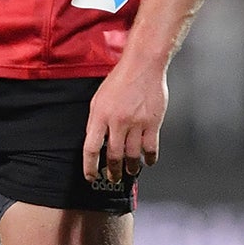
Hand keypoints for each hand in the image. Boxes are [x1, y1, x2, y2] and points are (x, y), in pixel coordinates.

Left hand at [83, 54, 167, 187]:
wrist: (142, 66)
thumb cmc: (119, 81)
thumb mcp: (98, 100)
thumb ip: (95, 122)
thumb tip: (95, 142)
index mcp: (100, 116)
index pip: (91, 148)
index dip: (90, 166)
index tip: (91, 177)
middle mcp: (117, 122)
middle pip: (113, 155)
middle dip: (112, 171)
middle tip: (113, 178)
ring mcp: (136, 123)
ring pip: (132, 154)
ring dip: (130, 167)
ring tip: (130, 171)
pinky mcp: (153, 122)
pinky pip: (151, 147)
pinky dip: (149, 158)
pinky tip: (147, 162)